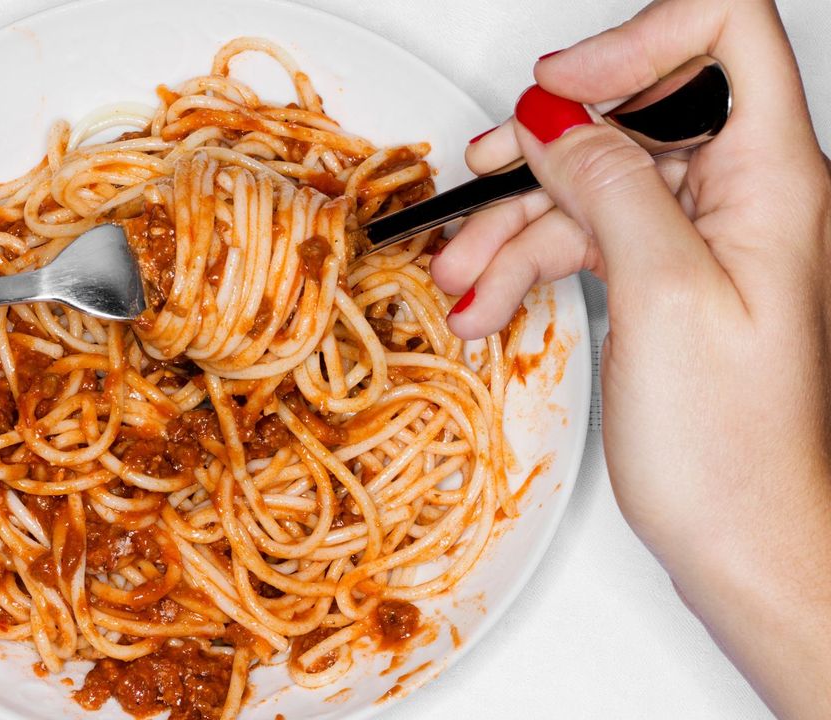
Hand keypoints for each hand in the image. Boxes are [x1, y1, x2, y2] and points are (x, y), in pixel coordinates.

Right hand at [431, 0, 830, 715]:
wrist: (747, 541)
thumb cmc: (735, 447)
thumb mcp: (661, 293)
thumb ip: (609, 184)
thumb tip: (555, 119)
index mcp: (772, 177)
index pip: (724, 32)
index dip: (635, 41)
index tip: (560, 90)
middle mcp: (741, 195)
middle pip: (635, 113)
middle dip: (547, 145)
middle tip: (488, 170)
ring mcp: (699, 237)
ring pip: (592, 186)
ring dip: (515, 224)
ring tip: (462, 275)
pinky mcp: (662, 278)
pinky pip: (584, 240)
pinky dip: (526, 266)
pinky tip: (486, 303)